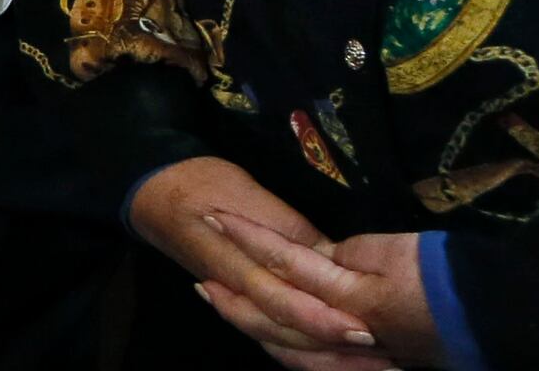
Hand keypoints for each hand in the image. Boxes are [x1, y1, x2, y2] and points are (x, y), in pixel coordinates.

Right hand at [127, 158, 414, 368]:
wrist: (156, 192)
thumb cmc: (206, 185)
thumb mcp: (252, 195)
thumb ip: (292, 232)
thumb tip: (335, 260)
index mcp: (240, 265)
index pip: (284, 302)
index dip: (323, 318)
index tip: (365, 328)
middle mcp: (240, 292)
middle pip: (287, 333)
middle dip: (333, 348)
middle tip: (382, 354)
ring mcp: (239, 303)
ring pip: (281, 343)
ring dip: (324, 357)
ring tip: (370, 362)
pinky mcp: (243, 304)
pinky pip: (273, 338)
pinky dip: (304, 352)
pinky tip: (336, 359)